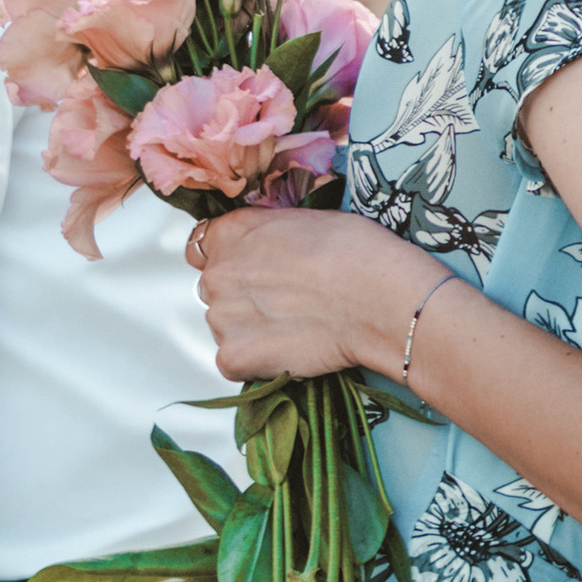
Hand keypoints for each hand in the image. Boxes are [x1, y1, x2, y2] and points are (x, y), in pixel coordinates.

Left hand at [191, 203, 418, 378]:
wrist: (378, 299)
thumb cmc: (357, 253)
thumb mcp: (306, 220)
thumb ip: (269, 234)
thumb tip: (268, 249)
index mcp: (233, 232)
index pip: (202, 246)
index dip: (229, 258)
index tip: (249, 269)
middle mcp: (218, 272)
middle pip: (214, 288)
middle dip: (241, 295)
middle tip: (284, 301)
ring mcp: (221, 318)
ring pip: (224, 326)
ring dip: (248, 328)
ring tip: (293, 326)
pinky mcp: (234, 357)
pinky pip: (232, 361)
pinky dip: (255, 360)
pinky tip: (289, 347)